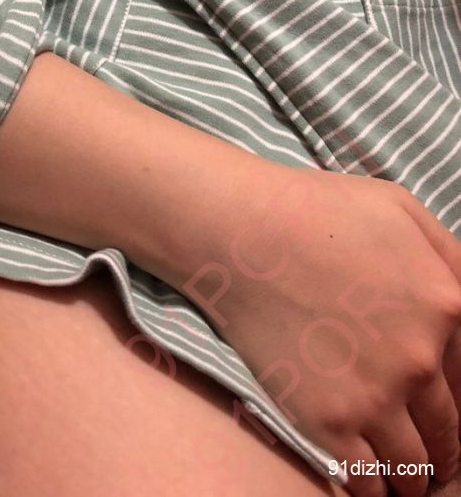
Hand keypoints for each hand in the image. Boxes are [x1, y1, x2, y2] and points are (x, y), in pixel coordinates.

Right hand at [166, 157, 460, 496]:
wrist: (240, 232)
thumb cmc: (315, 210)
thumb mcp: (401, 208)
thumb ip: (451, 256)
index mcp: (446, 306)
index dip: (458, 400)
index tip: (443, 410)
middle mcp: (419, 360)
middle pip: (450, 430)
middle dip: (442, 445)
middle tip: (431, 454)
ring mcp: (375, 397)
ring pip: (415, 465)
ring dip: (413, 476)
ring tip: (404, 478)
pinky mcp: (329, 422)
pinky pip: (369, 483)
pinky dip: (376, 490)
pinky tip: (373, 485)